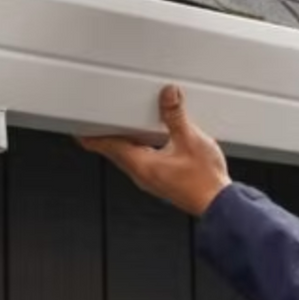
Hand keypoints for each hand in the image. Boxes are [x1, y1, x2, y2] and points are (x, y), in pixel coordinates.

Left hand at [78, 85, 232, 216]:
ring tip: (122, 124)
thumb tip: (168, 95)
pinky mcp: (161, 180)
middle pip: (115, 151)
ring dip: (123, 140)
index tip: (80, 127)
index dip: (92, 136)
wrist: (218, 204)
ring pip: (128, 156)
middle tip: (97, 120)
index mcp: (141, 164)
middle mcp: (142, 174)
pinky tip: (150, 139)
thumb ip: (176, 116)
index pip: (108, 146)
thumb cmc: (205, 181)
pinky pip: (142, 160)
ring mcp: (151, 179)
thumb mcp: (191, 140)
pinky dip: (138, 147)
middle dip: (105, 135)